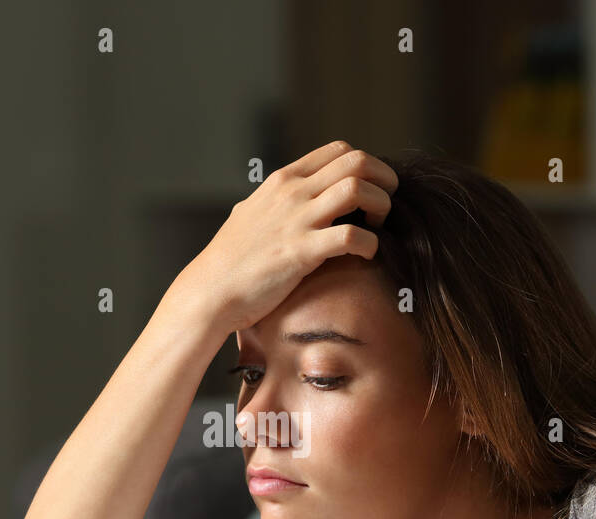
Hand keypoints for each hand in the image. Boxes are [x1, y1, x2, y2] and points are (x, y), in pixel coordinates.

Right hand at [167, 140, 398, 334]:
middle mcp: (292, 193)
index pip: (339, 150)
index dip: (366, 165)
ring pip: (358, 189)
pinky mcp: (302, 252)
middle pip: (356, 161)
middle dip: (383, 180)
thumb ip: (270, 201)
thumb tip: (276, 196)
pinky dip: (370, 244)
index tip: (371, 190)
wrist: (210, 291)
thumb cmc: (228, 260)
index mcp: (284, 180)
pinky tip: (367, 255)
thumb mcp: (249, 214)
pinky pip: (352, 236)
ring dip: (380, 206)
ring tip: (377, 227)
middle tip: (385, 205)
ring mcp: (297, 221)